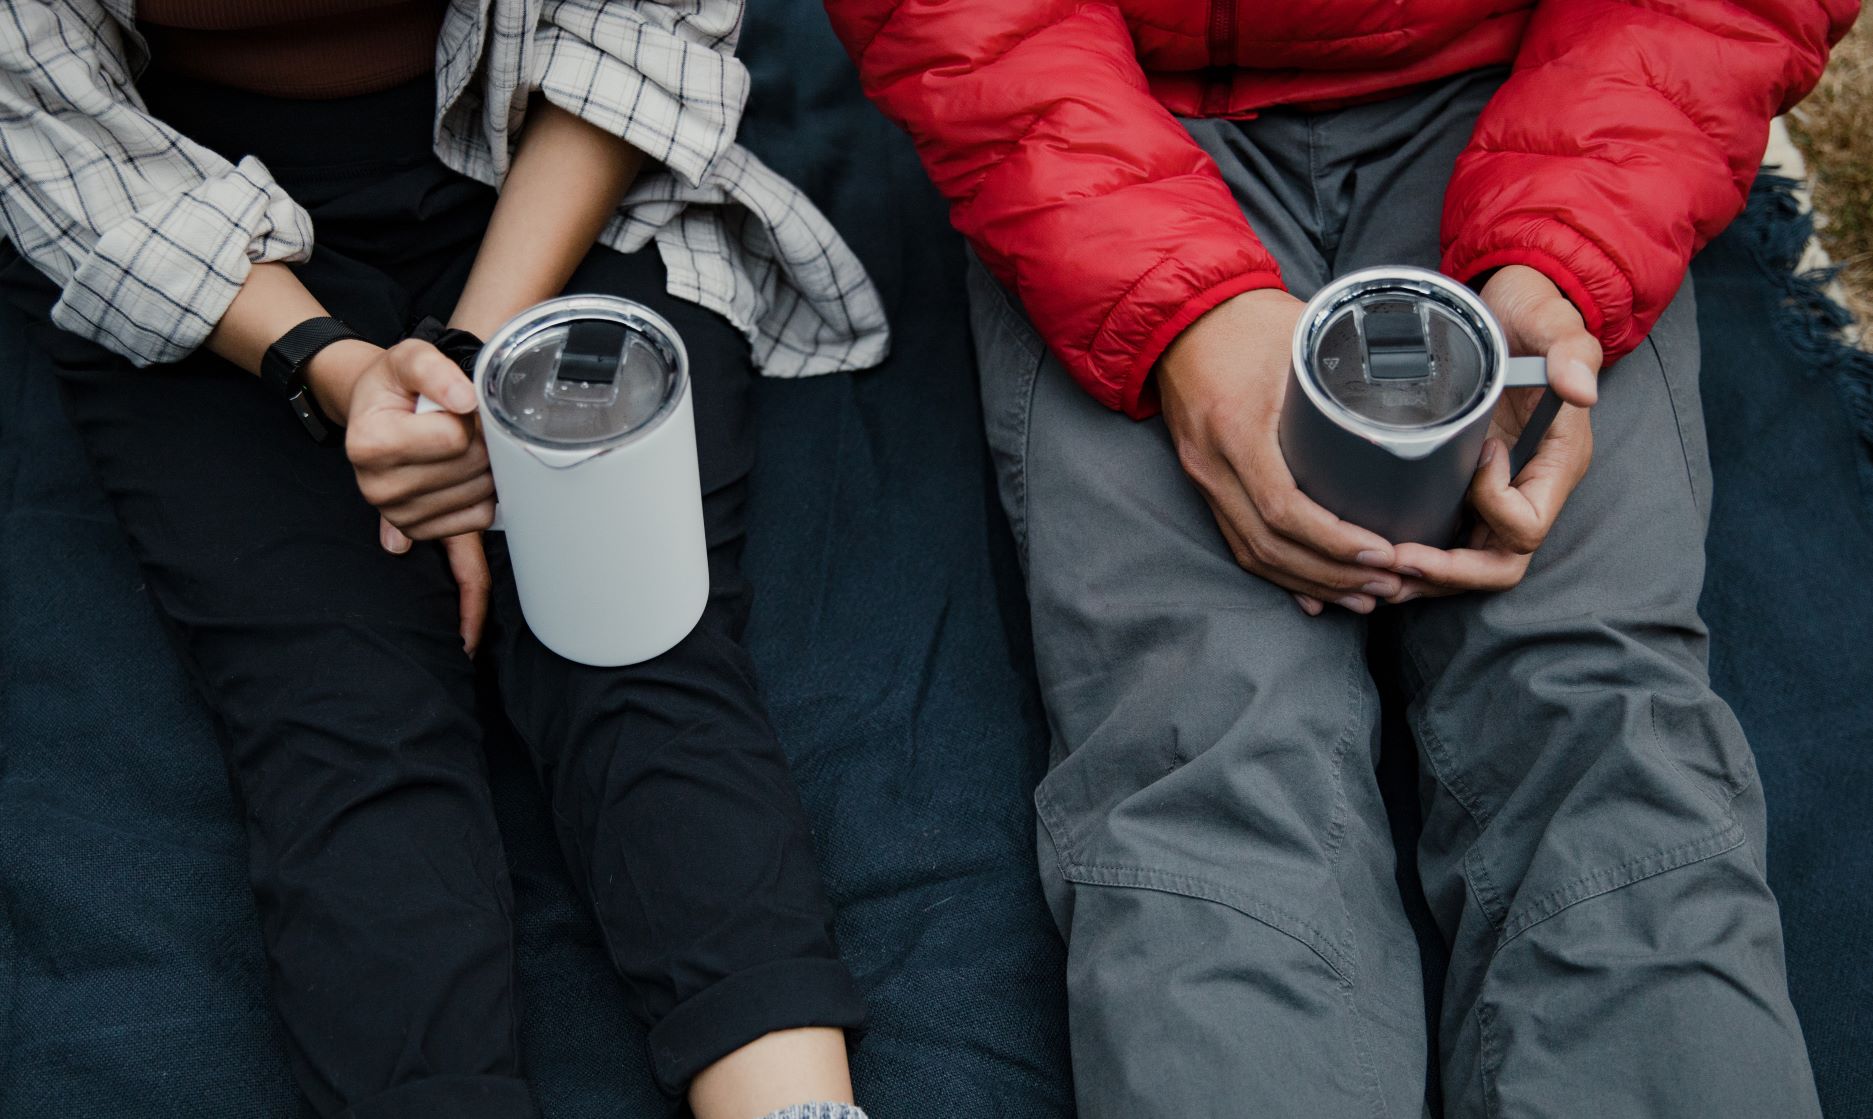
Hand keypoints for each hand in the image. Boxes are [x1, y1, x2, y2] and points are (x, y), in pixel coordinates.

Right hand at [307, 339, 495, 654]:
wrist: (375, 408)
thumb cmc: (394, 386)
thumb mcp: (407, 357)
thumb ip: (433, 368)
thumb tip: (464, 401)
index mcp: (370, 447)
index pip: (452, 440)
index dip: (465, 417)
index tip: (453, 405)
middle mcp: (380, 489)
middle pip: (471, 470)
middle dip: (480, 442)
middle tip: (461, 425)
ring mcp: (405, 517)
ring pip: (481, 503)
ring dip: (485, 473)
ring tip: (456, 451)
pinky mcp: (429, 533)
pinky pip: (455, 572)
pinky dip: (469, 607)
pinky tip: (470, 640)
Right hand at [1157, 289, 1403, 615]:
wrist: (1181, 316)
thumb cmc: (1248, 320)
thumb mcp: (1301, 339)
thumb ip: (1350, 371)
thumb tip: (1420, 398)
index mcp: (1236, 427)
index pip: (1283, 507)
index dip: (1334, 541)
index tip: (1382, 552)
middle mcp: (1212, 463)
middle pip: (1270, 545)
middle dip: (1332, 575)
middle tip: (1388, 585)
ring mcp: (1202, 476)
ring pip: (1253, 553)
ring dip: (1309, 582)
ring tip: (1363, 596)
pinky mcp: (1204, 481)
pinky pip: (1238, 540)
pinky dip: (1279, 572)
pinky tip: (1315, 592)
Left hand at [1387, 265, 1601, 599]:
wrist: (1504, 303)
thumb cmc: (1529, 312)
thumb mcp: (1549, 319)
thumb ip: (1570, 350)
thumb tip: (1580, 392)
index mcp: (1556, 462)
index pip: (1528, 523)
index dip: (1494, 503)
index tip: (1476, 454)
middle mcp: (1529, 488)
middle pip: (1499, 564)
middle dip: (1449, 572)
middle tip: (1396, 559)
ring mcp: (1495, 494)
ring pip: (1469, 566)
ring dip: (1425, 579)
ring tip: (1377, 572)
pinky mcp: (1463, 489)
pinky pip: (1447, 544)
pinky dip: (1415, 561)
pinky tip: (1376, 559)